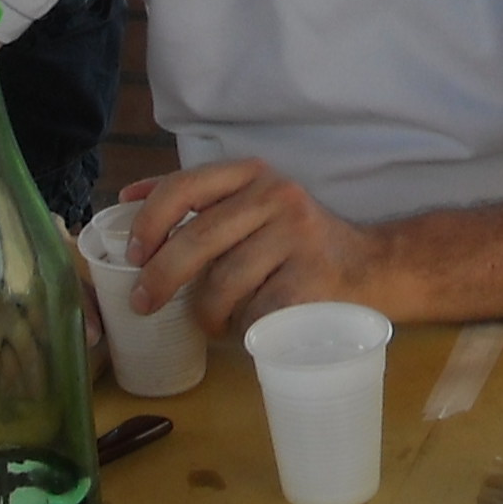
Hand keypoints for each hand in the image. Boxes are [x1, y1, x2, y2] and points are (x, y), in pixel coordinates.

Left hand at [124, 161, 381, 333]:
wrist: (374, 267)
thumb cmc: (299, 242)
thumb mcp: (253, 205)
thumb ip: (199, 199)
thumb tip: (129, 198)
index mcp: (254, 174)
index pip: (185, 187)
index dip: (148, 222)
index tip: (131, 255)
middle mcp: (276, 196)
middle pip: (196, 241)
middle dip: (160, 278)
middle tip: (143, 303)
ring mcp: (296, 238)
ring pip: (221, 286)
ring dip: (207, 314)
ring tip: (214, 322)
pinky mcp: (310, 281)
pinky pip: (252, 314)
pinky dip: (242, 329)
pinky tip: (249, 327)